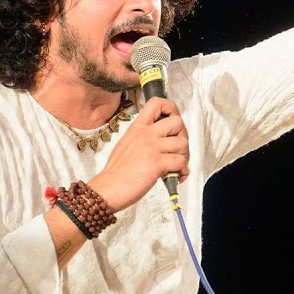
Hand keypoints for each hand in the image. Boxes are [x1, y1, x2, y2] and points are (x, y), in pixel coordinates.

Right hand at [87, 97, 189, 211]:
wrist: (107, 189)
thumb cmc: (117, 172)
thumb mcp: (127, 144)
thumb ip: (144, 137)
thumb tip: (164, 140)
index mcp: (137, 127)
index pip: (157, 103)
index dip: (171, 109)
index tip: (173, 122)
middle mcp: (146, 134)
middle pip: (178, 122)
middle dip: (183, 136)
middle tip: (178, 149)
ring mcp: (152, 148)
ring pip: (183, 143)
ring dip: (185, 156)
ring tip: (178, 165)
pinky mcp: (157, 163)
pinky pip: (181, 162)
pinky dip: (184, 170)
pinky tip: (177, 175)